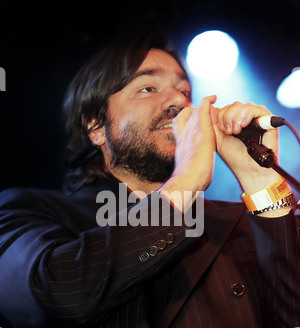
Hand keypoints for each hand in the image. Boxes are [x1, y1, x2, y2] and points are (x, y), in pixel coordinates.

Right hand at [159, 95, 216, 210]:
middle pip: (185, 117)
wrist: (185, 183)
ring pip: (195, 112)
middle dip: (192, 110)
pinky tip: (213, 97)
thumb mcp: (179, 179)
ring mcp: (192, 133)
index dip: (184, 120)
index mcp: (179, 147)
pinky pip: (204, 110)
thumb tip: (145, 197)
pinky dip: (208, 102)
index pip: (179, 128)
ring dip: (202, 107)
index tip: (189, 116)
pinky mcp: (202, 132)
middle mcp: (183, 137)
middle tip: (202, 107)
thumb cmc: (182, 186)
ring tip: (211, 100)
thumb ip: (173, 179)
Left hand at [211, 101, 281, 194]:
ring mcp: (257, 119)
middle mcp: (246, 119)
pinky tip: (243, 126)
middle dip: (227, 117)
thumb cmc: (235, 158)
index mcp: (235, 122)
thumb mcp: (218, 139)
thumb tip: (208, 106)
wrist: (249, 170)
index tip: (222, 130)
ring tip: (236, 131)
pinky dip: (247, 115)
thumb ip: (213, 123)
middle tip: (228, 131)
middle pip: (234, 105)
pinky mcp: (268, 120)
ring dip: (236, 117)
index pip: (226, 108)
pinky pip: (257, 109)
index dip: (221, 116)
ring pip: (244, 106)